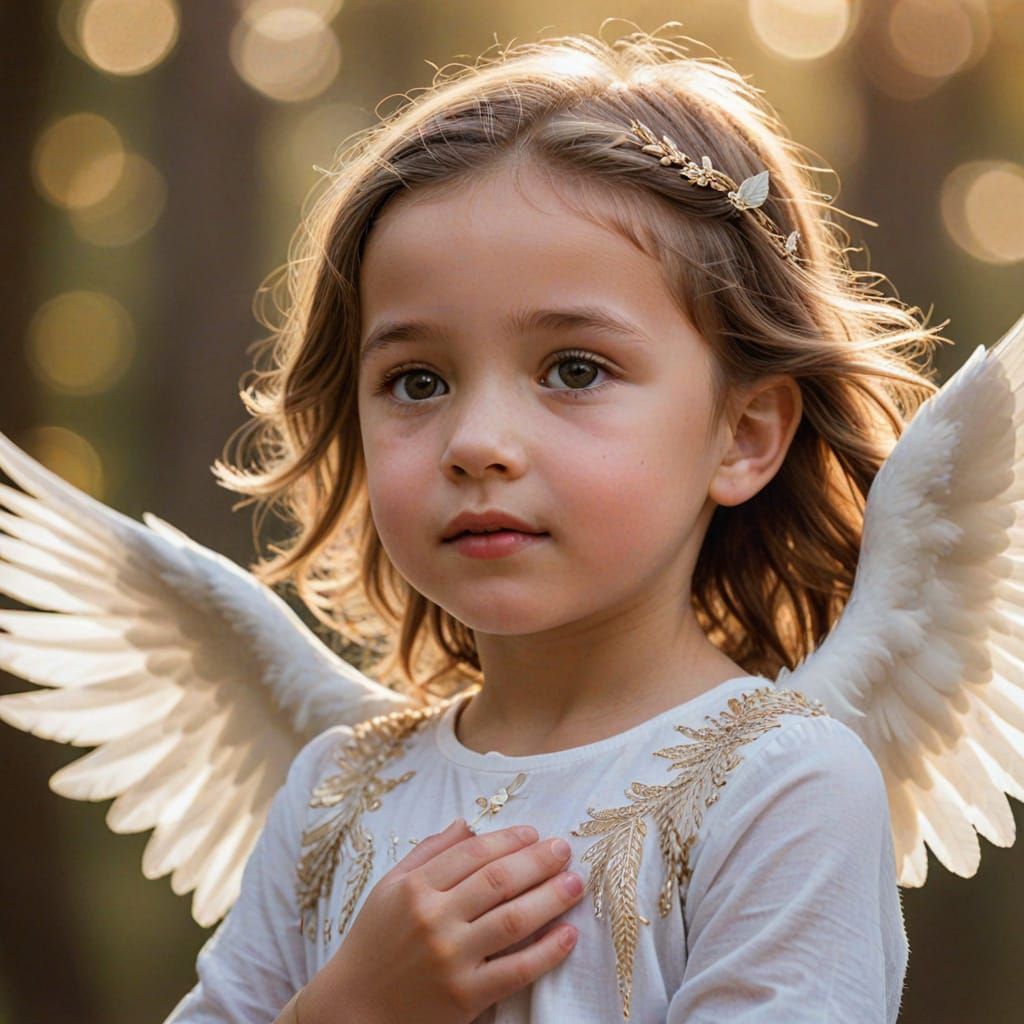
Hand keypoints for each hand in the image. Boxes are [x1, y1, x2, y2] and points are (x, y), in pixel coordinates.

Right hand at [300, 818, 585, 1023]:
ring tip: (575, 883)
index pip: (474, 854)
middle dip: (538, 861)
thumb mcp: (389, 888)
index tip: (534, 834)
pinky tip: (568, 934)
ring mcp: (452, 959)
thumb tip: (468, 824)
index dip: (509, 840)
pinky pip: (516, 970)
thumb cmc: (374, 943)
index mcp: (415, 888)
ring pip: (513, 920)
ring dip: (551, 897)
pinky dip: (547, 951)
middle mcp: (434, 919)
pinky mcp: (465, 997)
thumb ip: (428, 852)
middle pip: (499, 881)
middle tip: (565, 849)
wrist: (352, 1010)